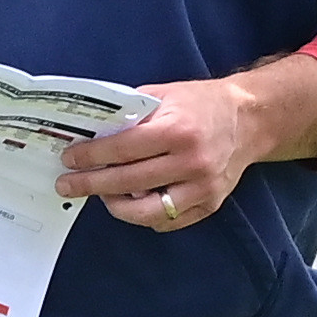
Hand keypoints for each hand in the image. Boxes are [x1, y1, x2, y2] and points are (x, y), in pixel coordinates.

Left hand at [57, 75, 268, 232]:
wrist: (249, 120)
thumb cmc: (202, 104)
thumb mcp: (165, 96)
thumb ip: (132, 114)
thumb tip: (93, 131)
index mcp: (177, 130)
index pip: (123, 149)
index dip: (91, 156)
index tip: (70, 159)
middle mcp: (191, 162)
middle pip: (129, 182)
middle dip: (91, 184)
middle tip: (67, 184)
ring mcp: (202, 187)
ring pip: (147, 211)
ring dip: (116, 206)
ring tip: (101, 195)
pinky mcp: (209, 204)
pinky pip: (168, 220)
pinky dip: (144, 215)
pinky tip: (131, 202)